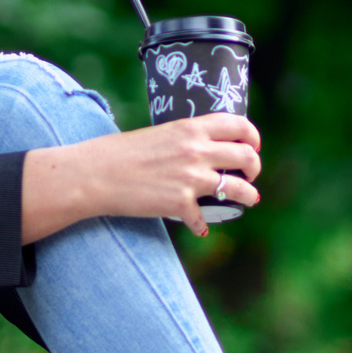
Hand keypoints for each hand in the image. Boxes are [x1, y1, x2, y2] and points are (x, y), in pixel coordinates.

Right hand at [21, 114, 262, 239]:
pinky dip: (202, 226)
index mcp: (191, 128)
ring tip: (249, 200)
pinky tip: (199, 228)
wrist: (96, 174)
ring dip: (249, 196)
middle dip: (255, 167)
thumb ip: (183, 140)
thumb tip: (200, 150)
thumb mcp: (159, 135)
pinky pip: (204, 218)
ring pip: (239, 188)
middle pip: (246, 156)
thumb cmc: (120, 153)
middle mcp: (197, 151)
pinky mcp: (181, 203)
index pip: (238, 124)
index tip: (253, 145)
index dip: (252, 136)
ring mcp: (192, 178)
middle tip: (251, 175)